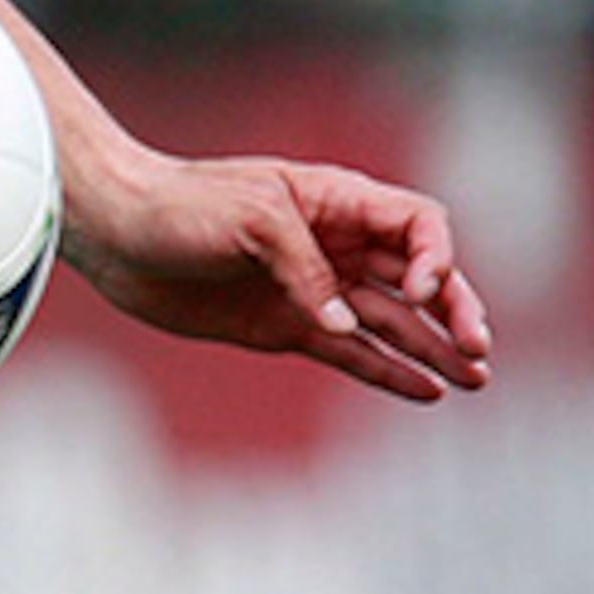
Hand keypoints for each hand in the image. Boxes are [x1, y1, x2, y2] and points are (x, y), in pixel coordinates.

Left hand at [67, 148, 492, 402]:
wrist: (114, 231)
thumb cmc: (180, 205)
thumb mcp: (252, 220)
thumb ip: (306, 270)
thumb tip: (344, 325)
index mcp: (336, 202)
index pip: (417, 226)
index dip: (435, 258)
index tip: (420, 289)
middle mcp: (335, 245)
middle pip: (419, 278)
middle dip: (455, 312)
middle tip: (478, 350)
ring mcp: (313, 289)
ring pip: (391, 321)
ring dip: (434, 349)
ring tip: (476, 381)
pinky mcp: (284, 326)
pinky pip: (350, 352)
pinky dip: (387, 370)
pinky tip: (426, 391)